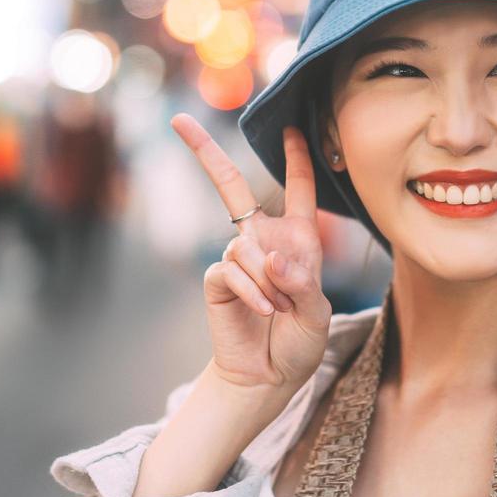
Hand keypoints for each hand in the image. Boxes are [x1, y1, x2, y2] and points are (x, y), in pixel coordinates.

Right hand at [171, 116, 331, 392]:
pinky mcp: (217, 279)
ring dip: (269, 280)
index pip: (297, 189)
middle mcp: (262, 239)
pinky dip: (254, 291)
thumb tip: (271, 256)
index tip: (292, 128)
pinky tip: (265, 311)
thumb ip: (301, 282)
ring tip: (280, 309)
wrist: (268, 376)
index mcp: (297, 239)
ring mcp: (236, 257)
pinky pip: (233, 270)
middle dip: (205, 152)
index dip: (296, 158)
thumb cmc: (298, 341)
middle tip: (179, 120)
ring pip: (248, 248)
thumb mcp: (316, 313)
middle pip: (228, 185)